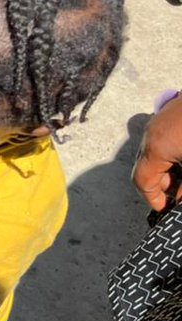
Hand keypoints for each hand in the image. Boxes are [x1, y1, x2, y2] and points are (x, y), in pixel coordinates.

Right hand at [133, 95, 181, 210]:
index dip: (154, 199)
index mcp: (156, 148)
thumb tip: (180, 200)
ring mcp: (162, 119)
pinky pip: (167, 138)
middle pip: (148, 166)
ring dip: (171, 167)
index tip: (166, 208)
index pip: (142, 181)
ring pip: (158, 151)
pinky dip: (175, 151)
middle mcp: (153, 133)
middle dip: (164, 183)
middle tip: (180, 194)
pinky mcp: (174, 111)